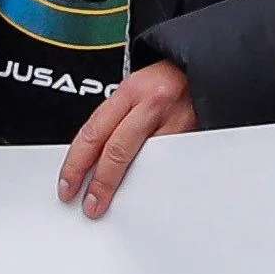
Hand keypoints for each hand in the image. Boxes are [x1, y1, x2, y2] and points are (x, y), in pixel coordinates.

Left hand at [57, 59, 195, 217]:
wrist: (206, 69)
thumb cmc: (170, 78)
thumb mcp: (136, 89)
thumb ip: (116, 118)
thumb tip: (92, 156)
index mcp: (131, 90)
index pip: (94, 132)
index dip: (76, 163)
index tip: (68, 184)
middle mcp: (152, 104)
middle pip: (117, 151)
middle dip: (100, 183)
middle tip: (90, 204)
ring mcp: (176, 121)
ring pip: (145, 162)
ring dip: (127, 185)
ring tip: (114, 202)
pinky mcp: (194, 136)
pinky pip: (168, 163)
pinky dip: (154, 179)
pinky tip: (144, 189)